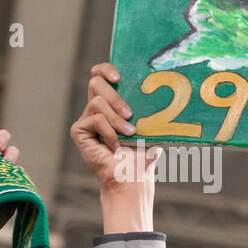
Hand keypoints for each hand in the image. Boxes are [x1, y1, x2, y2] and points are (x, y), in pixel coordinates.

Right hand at [70, 63, 160, 232]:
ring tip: (128, 134)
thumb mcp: (149, 126)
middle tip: (130, 114)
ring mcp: (86, 120)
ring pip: (97, 103)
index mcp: (110, 103)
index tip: (119, 77)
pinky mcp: (79, 131)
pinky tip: (114, 145)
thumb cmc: (142, 154)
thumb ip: (149, 108)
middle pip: (95, 83)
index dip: (105, 69)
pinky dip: (108, 132)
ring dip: (116, 119)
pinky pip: (94, 120)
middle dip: (115, 96)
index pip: (100, 75)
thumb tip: (168, 91)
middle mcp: (95, 108)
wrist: (132, 178)